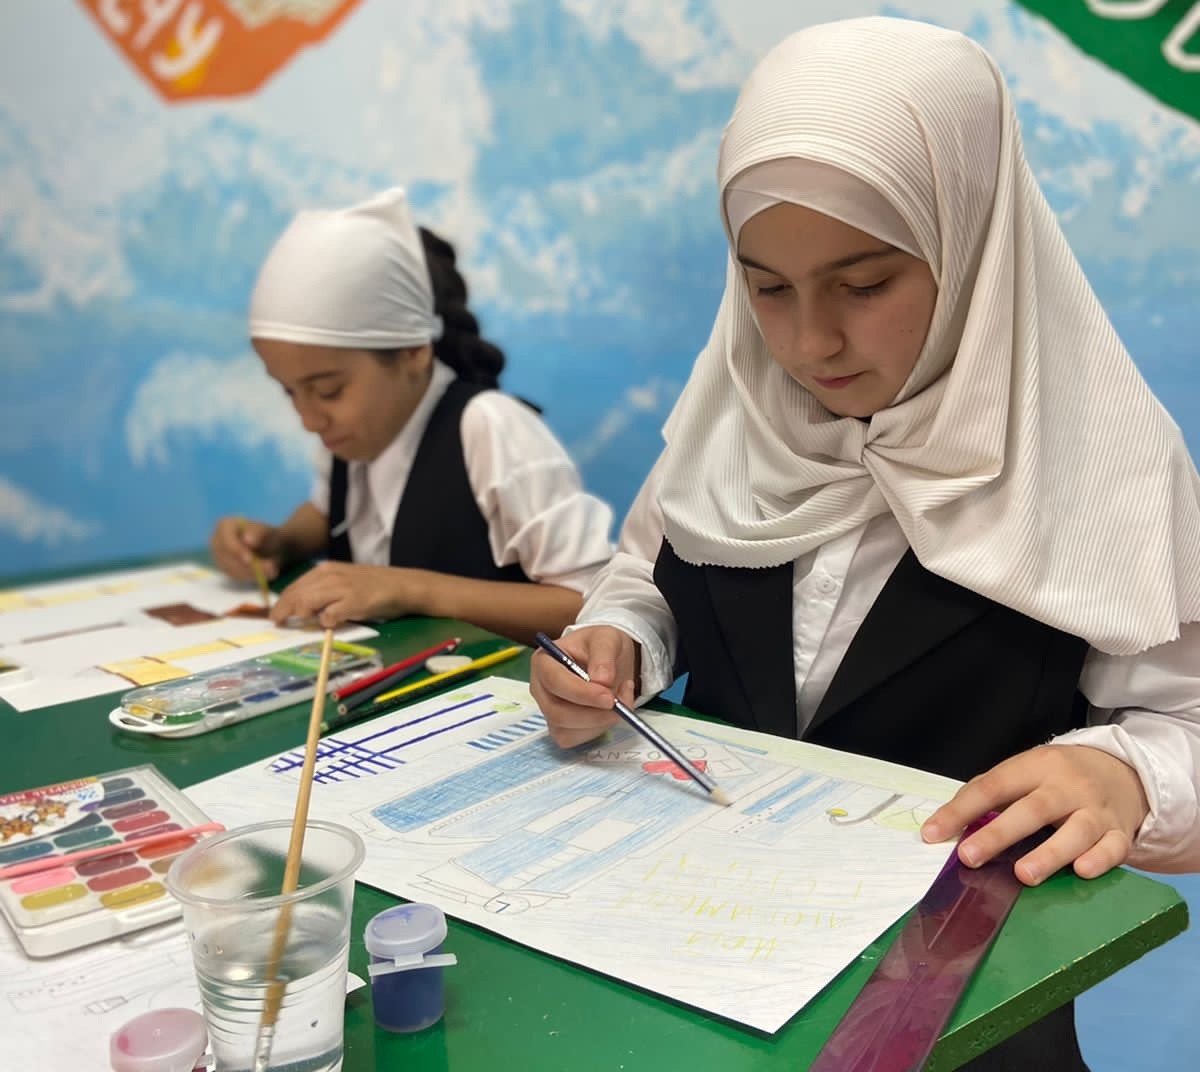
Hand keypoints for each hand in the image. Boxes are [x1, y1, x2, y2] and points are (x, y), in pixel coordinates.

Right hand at [210, 516, 285, 582]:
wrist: (272, 547)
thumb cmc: (268, 536)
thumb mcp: (268, 533)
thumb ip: (259, 534)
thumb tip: (248, 540)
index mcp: (225, 525)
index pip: (225, 540)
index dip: (236, 551)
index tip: (250, 560)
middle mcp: (216, 540)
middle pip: (226, 557)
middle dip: (248, 566)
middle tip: (270, 569)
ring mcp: (218, 556)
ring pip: (231, 569)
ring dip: (252, 572)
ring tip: (272, 569)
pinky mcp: (224, 568)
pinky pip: (235, 576)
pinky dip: (251, 576)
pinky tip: (263, 572)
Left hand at [269, 561, 430, 628]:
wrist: (402, 585)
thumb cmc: (373, 586)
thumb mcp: (343, 582)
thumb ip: (323, 592)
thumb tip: (301, 608)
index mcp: (326, 570)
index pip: (295, 585)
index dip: (282, 601)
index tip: (275, 615)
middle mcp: (331, 575)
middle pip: (297, 593)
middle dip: (283, 609)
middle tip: (277, 622)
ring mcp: (342, 588)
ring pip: (308, 600)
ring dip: (299, 612)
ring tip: (295, 623)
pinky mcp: (354, 602)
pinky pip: (331, 614)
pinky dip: (325, 620)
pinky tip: (327, 624)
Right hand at [529, 626, 638, 747]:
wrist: (607, 660)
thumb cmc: (600, 645)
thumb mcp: (607, 639)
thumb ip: (604, 656)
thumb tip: (602, 681)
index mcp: (544, 661)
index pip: (554, 682)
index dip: (581, 693)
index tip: (609, 697)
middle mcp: (540, 688)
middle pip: (557, 712)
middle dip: (592, 714)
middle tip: (620, 704)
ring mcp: (548, 710)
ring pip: (567, 731)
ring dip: (599, 723)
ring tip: (621, 700)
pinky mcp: (561, 727)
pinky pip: (576, 739)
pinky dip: (598, 730)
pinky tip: (610, 712)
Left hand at [921, 744, 1149, 885]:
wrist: (1122, 770)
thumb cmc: (1059, 777)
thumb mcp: (1025, 772)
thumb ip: (989, 794)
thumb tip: (947, 824)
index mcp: (1035, 766)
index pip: (992, 786)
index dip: (961, 810)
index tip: (933, 833)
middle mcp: (1066, 786)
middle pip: (1033, 809)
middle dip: (1000, 834)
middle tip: (971, 857)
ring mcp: (1096, 810)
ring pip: (1076, 831)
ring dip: (1049, 854)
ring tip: (1024, 875)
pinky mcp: (1121, 832)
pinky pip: (1114, 847)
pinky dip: (1099, 860)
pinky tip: (1083, 871)